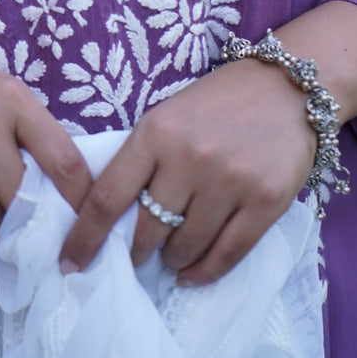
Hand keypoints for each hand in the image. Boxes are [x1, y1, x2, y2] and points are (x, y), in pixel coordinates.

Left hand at [58, 58, 316, 284]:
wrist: (286, 86)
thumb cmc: (218, 102)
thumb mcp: (167, 116)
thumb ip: (142, 159)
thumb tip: (109, 217)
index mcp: (155, 131)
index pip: (107, 197)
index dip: (85, 238)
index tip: (70, 265)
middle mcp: (189, 157)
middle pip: (147, 230)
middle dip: (136, 251)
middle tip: (137, 254)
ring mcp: (230, 180)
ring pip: (185, 247)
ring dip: (172, 258)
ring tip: (171, 253)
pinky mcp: (265, 201)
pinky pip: (226, 255)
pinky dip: (204, 272)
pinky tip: (192, 272)